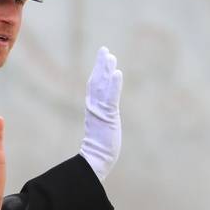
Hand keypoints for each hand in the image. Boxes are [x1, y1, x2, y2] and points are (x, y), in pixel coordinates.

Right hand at [79, 46, 122, 181]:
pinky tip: (117, 73)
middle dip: (100, 65)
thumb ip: (101, 120)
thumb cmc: (98, 150)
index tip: (102, 58)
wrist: (95, 160)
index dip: (97, 71)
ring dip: (106, 70)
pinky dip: (114, 84)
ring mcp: (99, 111)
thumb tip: (103, 118)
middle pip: (96, 81)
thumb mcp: (101, 130)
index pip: (94, 86)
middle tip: (105, 49)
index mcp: (92, 109)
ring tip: (110, 56)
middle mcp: (94, 107)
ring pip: (102, 86)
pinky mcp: (107, 116)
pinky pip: (111, 97)